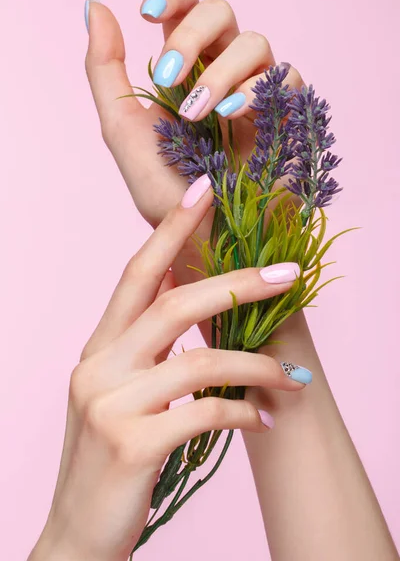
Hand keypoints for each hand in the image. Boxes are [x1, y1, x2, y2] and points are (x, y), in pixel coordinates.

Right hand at [29, 178, 304, 560]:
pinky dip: (242, 413)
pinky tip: (262, 420)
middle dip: (238, 284)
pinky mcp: (132, 445)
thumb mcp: (120, 391)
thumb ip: (146, 343)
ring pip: (201, 362)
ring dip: (257, 365)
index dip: (170, 230)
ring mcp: (111, 406)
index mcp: (99, 348)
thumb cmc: (111, 456)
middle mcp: (99, 367)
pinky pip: (205, 414)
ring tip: (292, 377)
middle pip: (174, 304)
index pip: (136, 274)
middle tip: (288, 276)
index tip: (203, 191)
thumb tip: (185, 287)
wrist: (78, 530)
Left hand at [84, 0, 302, 274]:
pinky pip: (286, 78)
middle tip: (167, 77)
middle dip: (191, 37)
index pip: (186, 6)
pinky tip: (230, 117)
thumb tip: (97, 6)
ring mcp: (256, 92)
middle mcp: (222, 72)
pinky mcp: (285, 115)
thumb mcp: (121, 128)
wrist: (201, 236)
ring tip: (198, 115)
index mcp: (184, 68)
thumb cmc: (162, 189)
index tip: (146, 13)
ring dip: (221, 72)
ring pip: (255, 43)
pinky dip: (255, 92)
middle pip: (221, 13)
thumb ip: (105, 69)